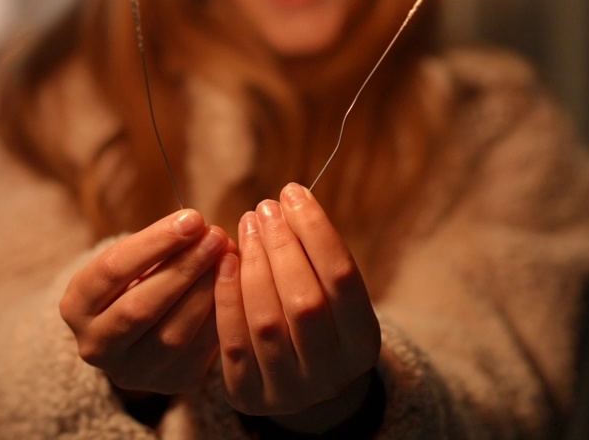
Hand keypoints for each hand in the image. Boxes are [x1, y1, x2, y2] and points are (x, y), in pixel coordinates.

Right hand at [60, 208, 230, 394]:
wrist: (138, 330)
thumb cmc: (136, 279)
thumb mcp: (133, 259)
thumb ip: (159, 244)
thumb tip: (201, 228)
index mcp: (76, 306)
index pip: (112, 270)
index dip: (155, 242)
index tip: (193, 218)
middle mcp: (95, 346)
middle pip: (139, 307)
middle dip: (183, 268)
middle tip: (216, 236)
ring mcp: (131, 372)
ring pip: (173, 335)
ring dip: (206, 292)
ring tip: (229, 258)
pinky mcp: (169, 382)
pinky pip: (199, 352)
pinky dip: (219, 316)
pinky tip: (234, 287)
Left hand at [215, 183, 380, 431]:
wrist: (298, 385)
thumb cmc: (317, 323)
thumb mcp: (333, 299)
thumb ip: (317, 259)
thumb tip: (289, 200)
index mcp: (363, 344)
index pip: (342, 278)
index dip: (316, 230)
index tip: (292, 192)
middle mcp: (331, 374)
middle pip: (305, 301)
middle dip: (281, 246)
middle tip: (263, 208)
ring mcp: (289, 390)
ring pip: (267, 321)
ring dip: (253, 265)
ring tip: (246, 226)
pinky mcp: (248, 395)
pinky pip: (234, 341)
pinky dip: (227, 296)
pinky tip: (225, 261)